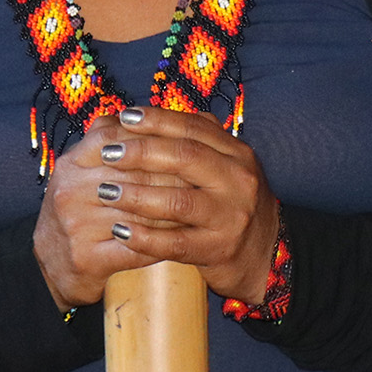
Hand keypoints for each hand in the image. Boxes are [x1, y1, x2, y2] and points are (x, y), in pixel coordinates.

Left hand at [34, 105, 281, 307]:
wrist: (266, 255)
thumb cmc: (230, 205)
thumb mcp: (224, 168)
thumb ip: (195, 142)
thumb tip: (142, 117)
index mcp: (237, 154)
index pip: (193, 128)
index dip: (157, 120)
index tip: (124, 116)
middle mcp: (239, 181)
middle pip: (185, 157)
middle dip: (141, 152)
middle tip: (107, 153)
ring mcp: (231, 217)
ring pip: (179, 201)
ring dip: (137, 195)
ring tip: (105, 191)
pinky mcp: (220, 250)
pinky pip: (177, 243)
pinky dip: (145, 237)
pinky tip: (120, 231)